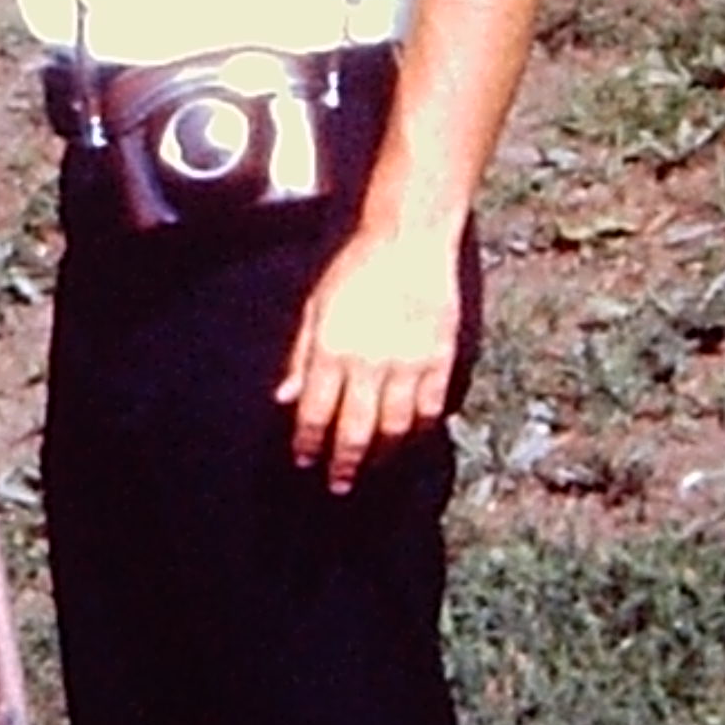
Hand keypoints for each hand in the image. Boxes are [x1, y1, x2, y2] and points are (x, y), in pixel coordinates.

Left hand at [278, 218, 463, 489]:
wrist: (409, 241)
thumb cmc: (356, 269)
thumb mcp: (315, 307)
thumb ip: (301, 356)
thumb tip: (283, 398)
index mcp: (334, 349)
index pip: (316, 413)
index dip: (308, 443)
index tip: (304, 460)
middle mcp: (371, 363)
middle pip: (355, 430)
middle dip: (343, 463)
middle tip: (338, 484)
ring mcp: (409, 364)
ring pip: (395, 427)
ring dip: (382, 454)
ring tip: (373, 468)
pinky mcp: (440, 359)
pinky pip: (431, 408)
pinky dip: (420, 430)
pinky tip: (410, 440)